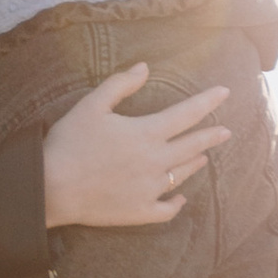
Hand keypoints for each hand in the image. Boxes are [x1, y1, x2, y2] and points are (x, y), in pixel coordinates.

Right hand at [41, 64, 230, 230]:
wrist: (52, 188)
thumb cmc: (69, 143)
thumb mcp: (91, 105)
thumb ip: (120, 84)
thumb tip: (144, 66)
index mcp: (145, 133)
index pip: (187, 114)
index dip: (208, 102)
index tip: (225, 93)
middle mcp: (155, 161)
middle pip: (192, 146)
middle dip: (211, 136)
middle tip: (225, 131)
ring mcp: (149, 189)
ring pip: (182, 175)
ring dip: (195, 163)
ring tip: (203, 157)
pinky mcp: (139, 211)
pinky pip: (167, 209)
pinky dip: (177, 203)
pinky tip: (180, 198)